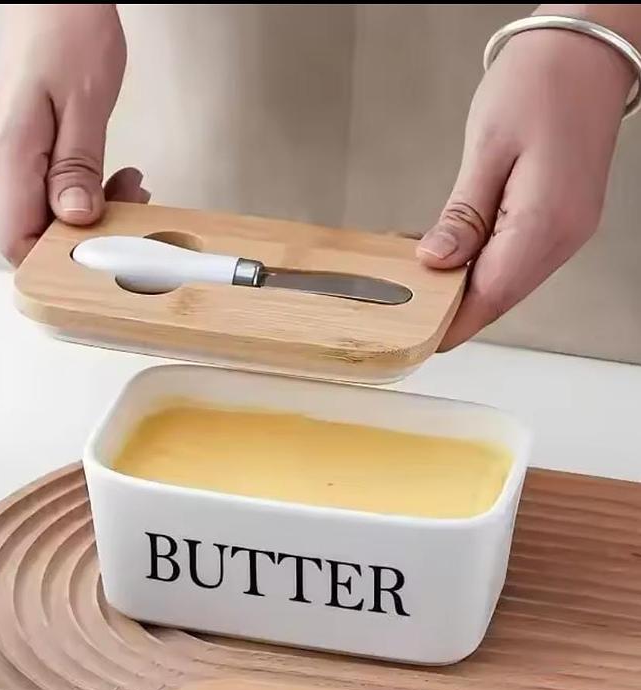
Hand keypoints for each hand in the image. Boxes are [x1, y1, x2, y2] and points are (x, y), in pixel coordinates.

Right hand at [0, 5, 148, 265]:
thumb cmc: (66, 31)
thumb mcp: (85, 104)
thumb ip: (77, 168)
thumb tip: (76, 218)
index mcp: (8, 155)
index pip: (16, 242)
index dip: (56, 260)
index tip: (101, 248)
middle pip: (32, 233)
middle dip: (85, 234)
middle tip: (129, 205)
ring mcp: (6, 158)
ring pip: (43, 215)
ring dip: (88, 213)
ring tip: (128, 185)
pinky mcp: (20, 151)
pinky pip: (46, 192)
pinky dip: (81, 194)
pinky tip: (107, 177)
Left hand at [417, 25, 633, 349]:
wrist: (588, 46)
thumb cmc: (542, 81)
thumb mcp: (486, 148)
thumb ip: (462, 215)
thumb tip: (436, 261)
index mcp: (545, 223)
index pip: (490, 296)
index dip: (450, 324)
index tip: (416, 340)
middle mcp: (562, 236)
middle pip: (498, 295)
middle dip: (451, 310)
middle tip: (405, 312)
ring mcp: (566, 230)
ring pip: (506, 280)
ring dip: (463, 288)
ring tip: (419, 283)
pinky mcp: (560, 219)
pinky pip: (515, 259)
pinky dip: (480, 265)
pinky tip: (451, 256)